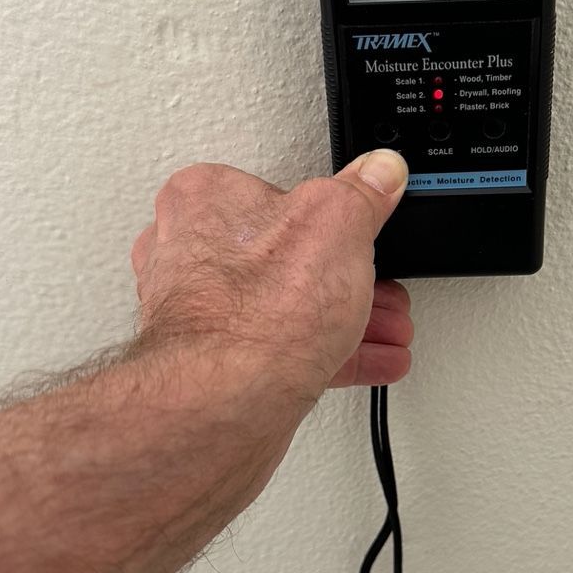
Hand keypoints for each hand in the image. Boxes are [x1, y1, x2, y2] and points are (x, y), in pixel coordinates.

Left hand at [130, 152, 413, 399]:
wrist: (230, 400)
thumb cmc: (259, 309)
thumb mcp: (338, 223)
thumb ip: (362, 193)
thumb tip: (379, 172)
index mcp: (206, 199)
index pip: (277, 193)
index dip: (330, 217)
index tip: (360, 230)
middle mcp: (187, 252)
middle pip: (285, 257)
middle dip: (344, 278)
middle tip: (379, 289)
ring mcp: (197, 313)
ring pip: (285, 307)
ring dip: (345, 319)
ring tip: (385, 328)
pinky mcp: (216, 363)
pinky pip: (282, 350)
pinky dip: (328, 354)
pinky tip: (368, 359)